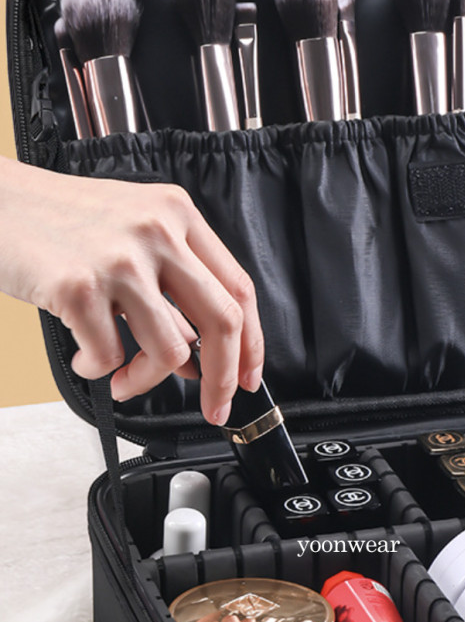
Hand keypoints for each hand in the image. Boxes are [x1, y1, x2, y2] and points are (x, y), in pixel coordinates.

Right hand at [0, 157, 263, 424]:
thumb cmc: (55, 220)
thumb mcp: (130, 232)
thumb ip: (170, 284)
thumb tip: (199, 354)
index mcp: (176, 214)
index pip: (238, 288)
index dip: (252, 342)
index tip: (249, 375)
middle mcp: (157, 231)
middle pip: (223, 322)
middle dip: (224, 379)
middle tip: (215, 407)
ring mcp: (120, 259)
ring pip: (171, 349)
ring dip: (146, 381)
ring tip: (122, 379)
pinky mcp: (79, 286)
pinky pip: (112, 356)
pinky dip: (98, 369)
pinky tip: (85, 356)